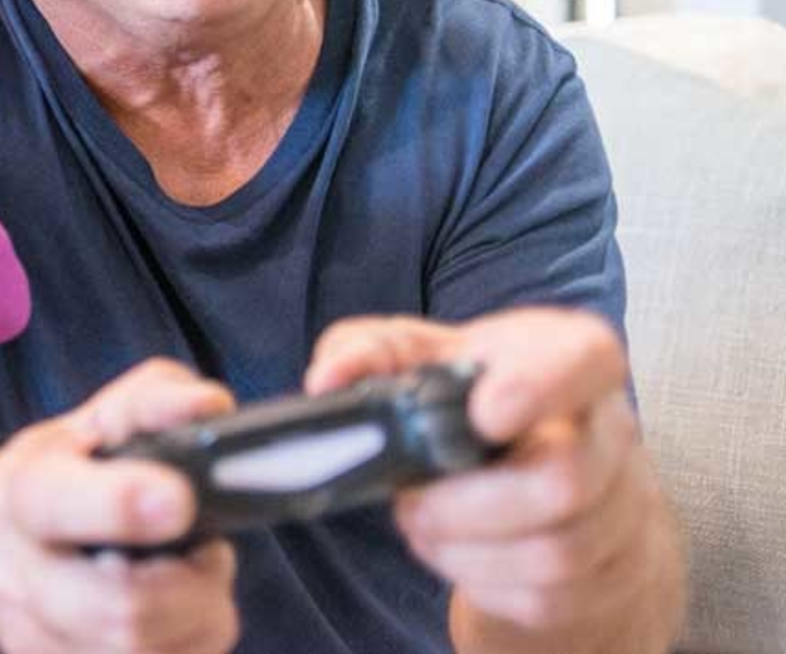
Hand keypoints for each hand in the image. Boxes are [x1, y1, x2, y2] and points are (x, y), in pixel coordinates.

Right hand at [0, 358, 240, 653]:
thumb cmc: (59, 482)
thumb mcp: (90, 426)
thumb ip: (152, 403)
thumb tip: (209, 407)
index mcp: (16, 495)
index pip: (58, 504)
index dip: (120, 506)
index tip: (177, 500)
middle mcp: (13, 577)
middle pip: (121, 608)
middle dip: (192, 583)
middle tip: (208, 549)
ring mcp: (35, 643)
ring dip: (200, 616)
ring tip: (193, 577)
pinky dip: (191, 644)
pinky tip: (180, 615)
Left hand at [306, 309, 679, 644]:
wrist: (534, 466)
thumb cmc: (471, 398)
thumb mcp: (418, 356)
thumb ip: (368, 353)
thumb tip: (327, 379)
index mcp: (568, 357)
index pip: (585, 360)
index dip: (539, 388)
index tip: (483, 413)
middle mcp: (610, 430)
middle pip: (566, 479)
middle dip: (466, 504)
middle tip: (411, 501)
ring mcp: (622, 506)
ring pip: (556, 551)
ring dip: (466, 549)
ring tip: (423, 526)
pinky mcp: (609, 571)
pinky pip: (547, 596)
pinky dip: (483, 582)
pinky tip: (456, 554)